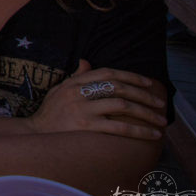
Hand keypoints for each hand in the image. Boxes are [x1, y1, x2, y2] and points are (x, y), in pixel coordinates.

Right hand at [28, 60, 165, 139]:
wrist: (34, 135)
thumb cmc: (49, 114)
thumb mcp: (59, 90)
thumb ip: (75, 77)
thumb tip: (86, 61)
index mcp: (74, 82)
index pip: (108, 73)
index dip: (131, 76)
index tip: (149, 83)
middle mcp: (78, 92)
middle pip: (118, 87)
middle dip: (144, 95)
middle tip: (160, 104)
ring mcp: (82, 109)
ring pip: (122, 105)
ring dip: (146, 113)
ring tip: (161, 122)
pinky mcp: (85, 126)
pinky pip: (118, 127)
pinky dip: (138, 130)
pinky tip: (151, 135)